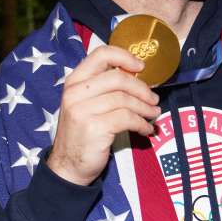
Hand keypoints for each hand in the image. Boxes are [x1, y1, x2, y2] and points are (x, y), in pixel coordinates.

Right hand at [47, 46, 160, 185]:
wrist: (68, 166)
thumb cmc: (82, 133)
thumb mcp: (85, 104)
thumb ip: (103, 88)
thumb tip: (137, 78)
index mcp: (74, 81)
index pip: (101, 54)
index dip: (125, 57)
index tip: (141, 67)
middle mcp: (75, 92)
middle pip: (118, 78)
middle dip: (141, 88)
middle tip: (154, 99)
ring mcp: (82, 110)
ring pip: (124, 99)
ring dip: (145, 107)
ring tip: (153, 114)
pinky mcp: (94, 127)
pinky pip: (127, 118)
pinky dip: (141, 123)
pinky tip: (146, 129)